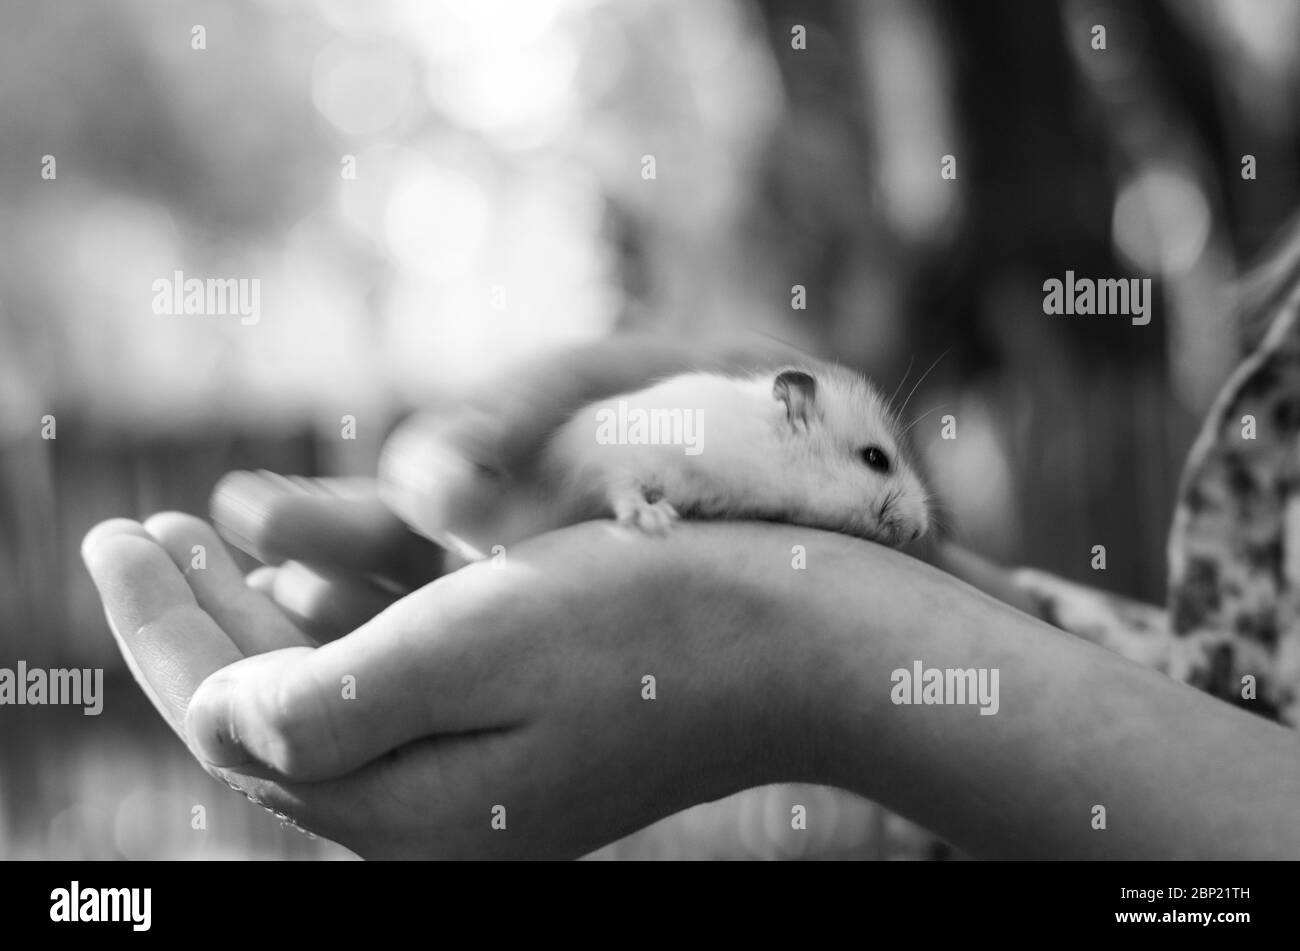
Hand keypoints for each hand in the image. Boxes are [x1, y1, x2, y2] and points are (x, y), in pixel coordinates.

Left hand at [82, 507, 820, 858]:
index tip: (115, 534)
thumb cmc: (647, 624)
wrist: (797, 643)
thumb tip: (215, 717)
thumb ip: (326, 701)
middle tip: (135, 531)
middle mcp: (435, 816)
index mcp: (411, 809)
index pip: (239, 722)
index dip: (163, 629)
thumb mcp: (475, 649)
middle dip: (192, 622)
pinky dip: (332, 627)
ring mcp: (477, 784)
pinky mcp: (513, 746)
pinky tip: (301, 577)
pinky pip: (387, 690)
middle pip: (271, 716)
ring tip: (197, 543)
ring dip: (253, 618)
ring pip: (323, 699)